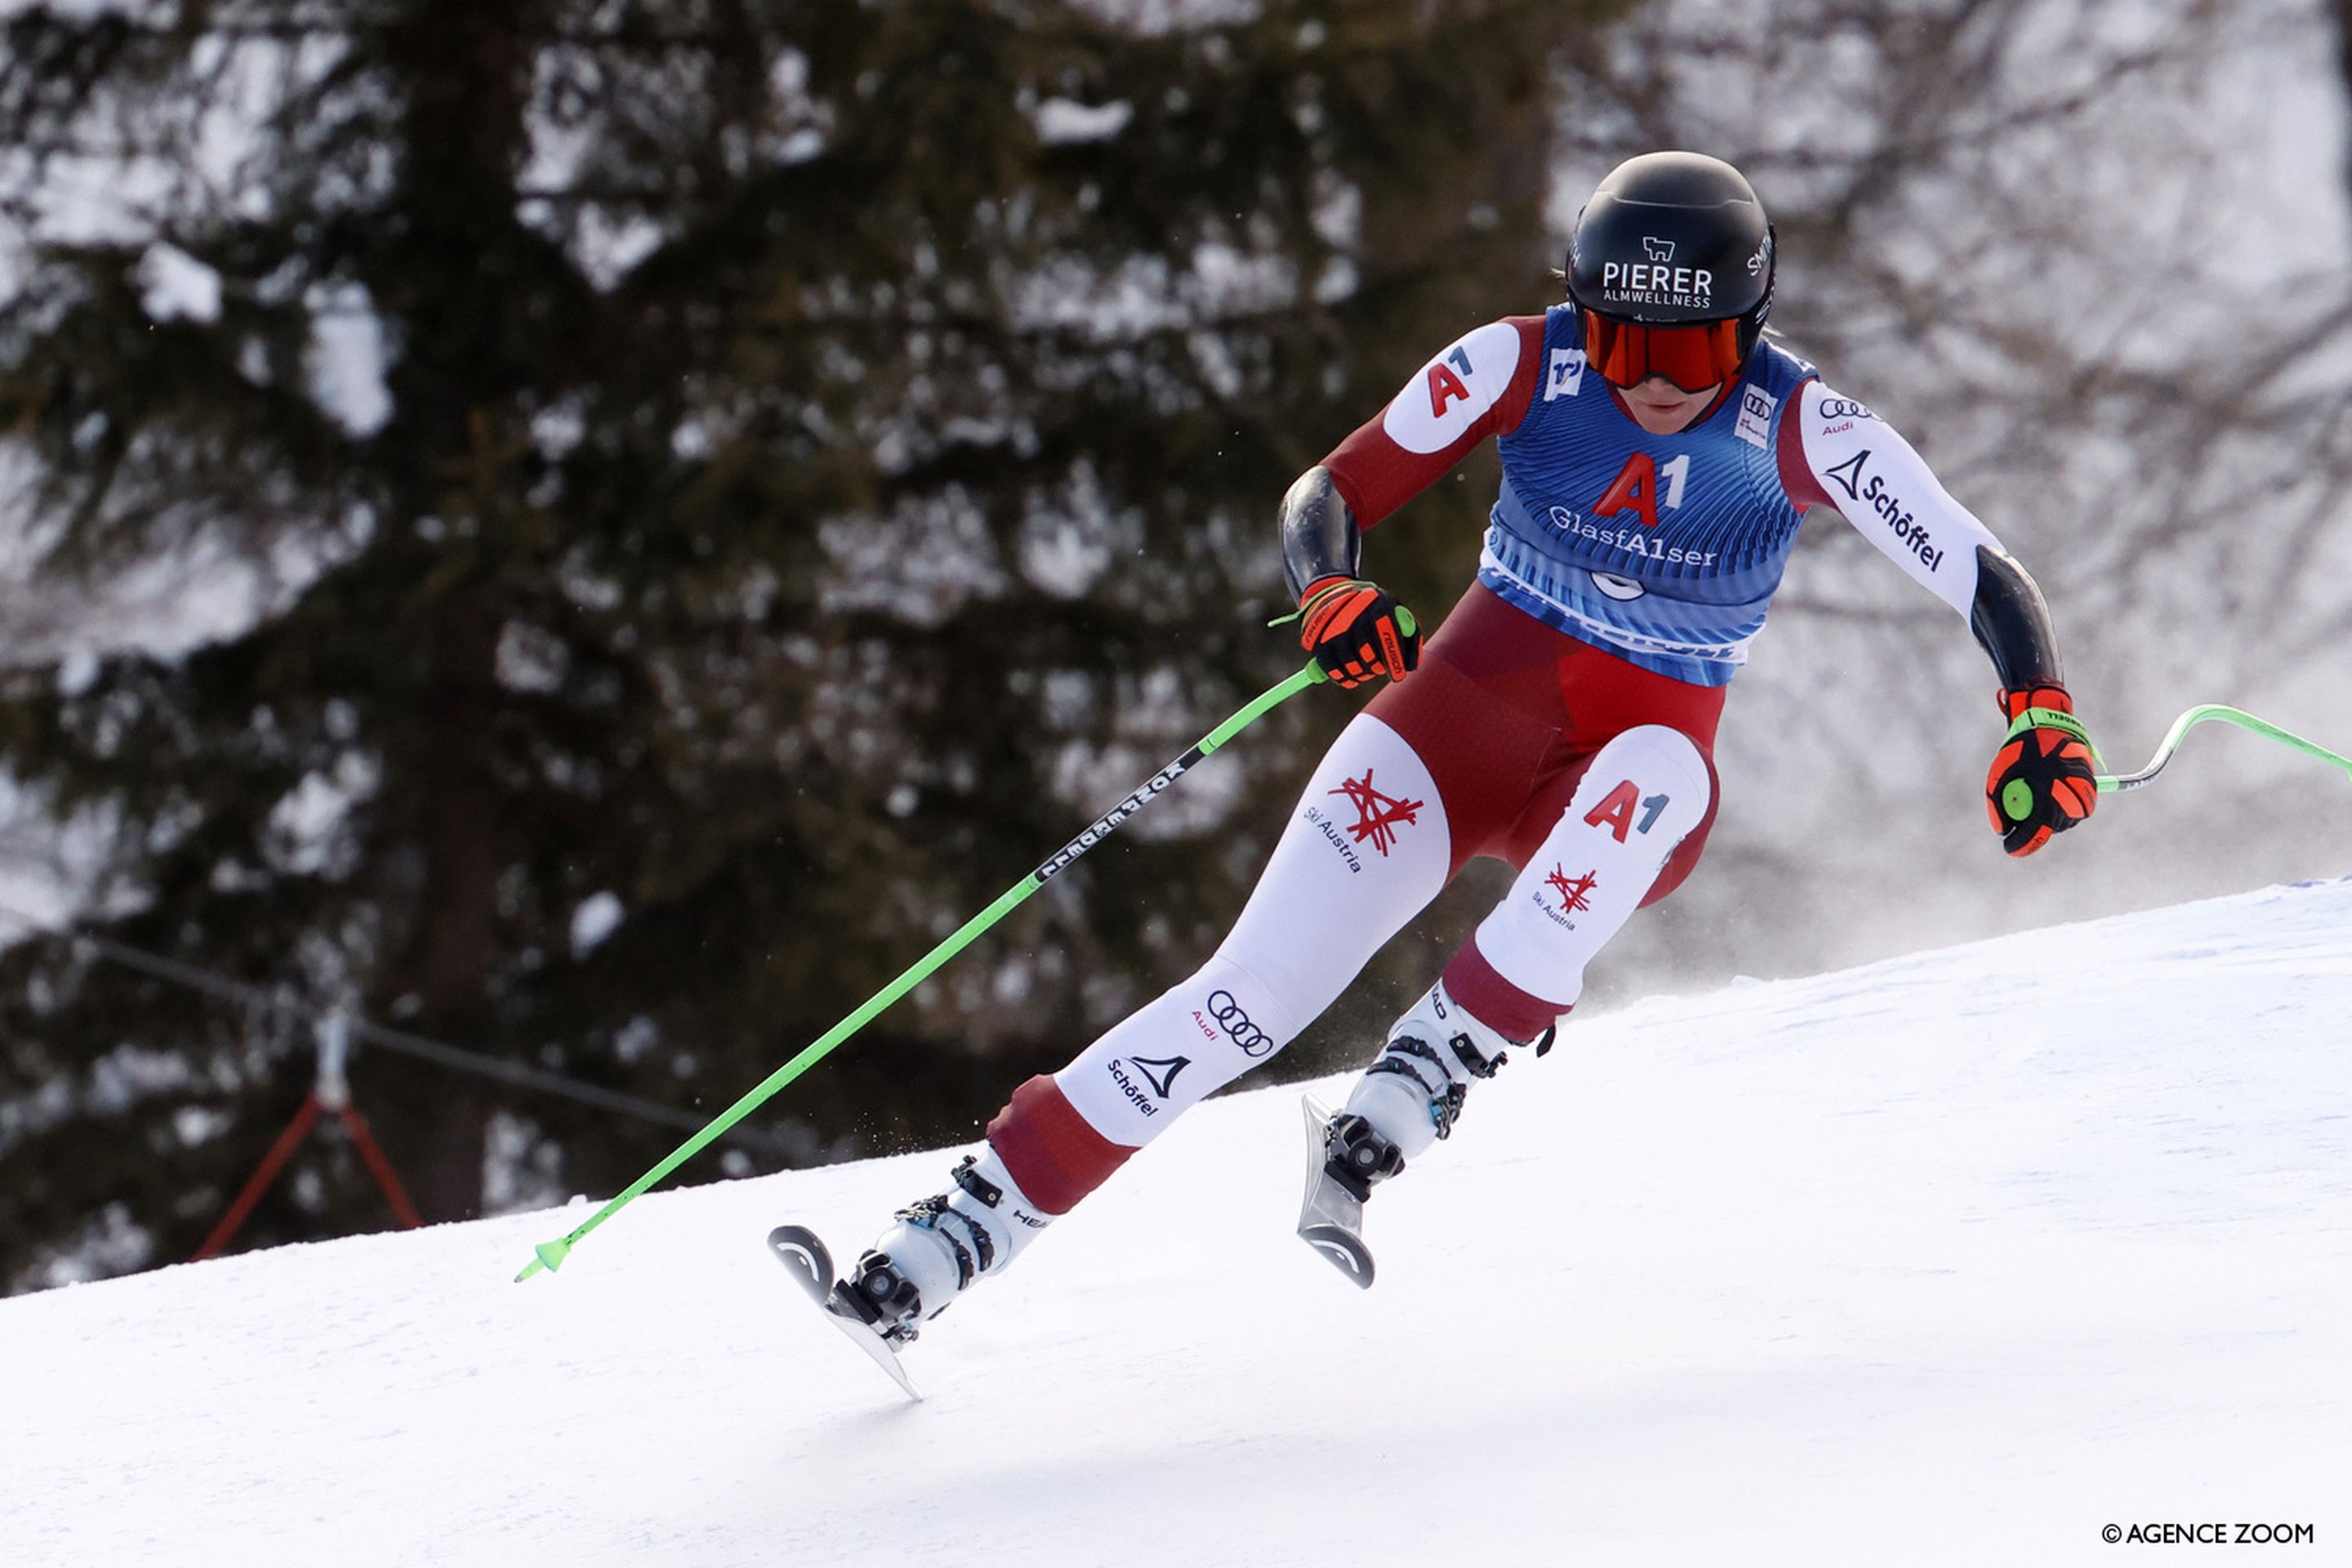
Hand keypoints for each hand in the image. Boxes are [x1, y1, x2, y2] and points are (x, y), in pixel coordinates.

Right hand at [1294, 576, 1420, 688]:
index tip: (1398, 675)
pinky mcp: (1318, 638)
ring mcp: (1334, 625)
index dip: (1394, 660)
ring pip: (1350, 663)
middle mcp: (1355, 612)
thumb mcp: (1395, 610)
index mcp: (1378, 603)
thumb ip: (1410, 635)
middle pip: (1368, 652)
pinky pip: (1331, 667)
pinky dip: (1342, 677)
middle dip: (1376, 667)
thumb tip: (1412, 667)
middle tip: (1378, 670)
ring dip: (1360, 674)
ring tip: (1365, 672)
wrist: (1336, 592)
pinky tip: (1351, 679)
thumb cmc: (1374, 608)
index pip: (1388, 637)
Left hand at [1986, 682, 2097, 856]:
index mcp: (2046, 796)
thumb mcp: (1998, 777)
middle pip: (2052, 830)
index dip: (2021, 845)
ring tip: (2038, 799)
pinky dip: (2064, 808)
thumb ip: (1997, 807)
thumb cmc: (2020, 751)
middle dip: (2035, 829)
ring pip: (2067, 822)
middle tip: (2020, 821)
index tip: (2009, 848)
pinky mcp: (2091, 787)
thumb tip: (2003, 831)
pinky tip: (2052, 794)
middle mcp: (2068, 797)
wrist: (2048, 725)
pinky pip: (2079, 810)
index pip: (2036, 833)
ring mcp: (2082, 793)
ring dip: (2051, 819)